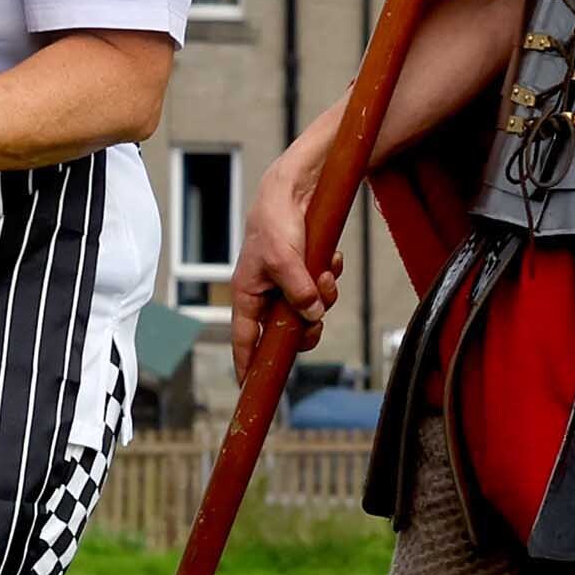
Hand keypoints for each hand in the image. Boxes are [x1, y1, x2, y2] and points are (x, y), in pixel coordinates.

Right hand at [229, 118, 338, 373]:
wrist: (296, 187)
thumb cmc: (277, 220)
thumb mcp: (285, 259)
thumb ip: (298, 291)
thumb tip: (312, 317)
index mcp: (248, 292)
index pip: (244, 339)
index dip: (248, 365)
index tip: (252, 388)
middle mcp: (267, 292)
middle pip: (286, 331)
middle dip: (306, 325)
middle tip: (316, 318)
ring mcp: (288, 282)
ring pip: (310, 310)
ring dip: (324, 296)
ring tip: (326, 273)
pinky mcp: (306, 270)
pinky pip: (323, 289)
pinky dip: (330, 277)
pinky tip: (330, 259)